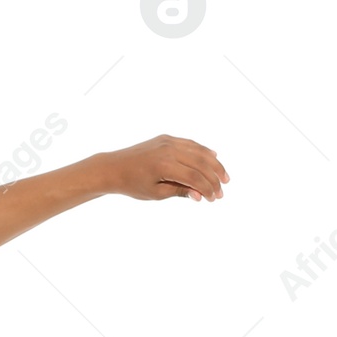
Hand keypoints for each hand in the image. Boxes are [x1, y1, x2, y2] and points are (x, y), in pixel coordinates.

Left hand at [97, 134, 228, 200]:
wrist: (112, 168)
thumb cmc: (132, 185)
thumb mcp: (155, 193)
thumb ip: (179, 192)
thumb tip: (200, 195)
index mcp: (164, 166)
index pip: (194, 177)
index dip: (207, 188)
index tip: (214, 198)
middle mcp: (168, 150)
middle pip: (201, 163)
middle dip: (214, 178)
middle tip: (222, 191)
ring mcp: (168, 142)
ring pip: (199, 151)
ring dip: (214, 163)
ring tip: (223, 177)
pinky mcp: (166, 138)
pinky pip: (190, 144)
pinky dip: (202, 151)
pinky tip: (213, 158)